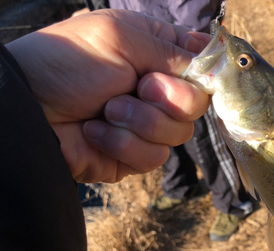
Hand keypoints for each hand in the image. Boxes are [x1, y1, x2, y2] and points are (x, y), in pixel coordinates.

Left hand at [6, 10, 210, 182]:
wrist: (29, 110)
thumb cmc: (68, 63)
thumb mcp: (122, 38)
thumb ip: (173, 51)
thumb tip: (213, 73)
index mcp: (157, 52)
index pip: (201, 63)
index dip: (206, 71)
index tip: (199, 74)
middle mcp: (157, 89)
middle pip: (197, 104)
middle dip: (168, 98)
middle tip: (137, 87)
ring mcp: (148, 124)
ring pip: (180, 134)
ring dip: (140, 122)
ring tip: (106, 110)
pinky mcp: (135, 154)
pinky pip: (154, 157)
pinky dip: (124, 144)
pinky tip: (96, 132)